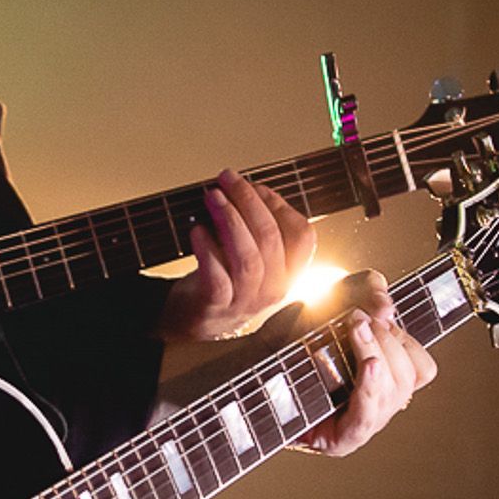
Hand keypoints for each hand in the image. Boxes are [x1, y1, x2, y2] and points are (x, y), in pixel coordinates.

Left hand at [157, 170, 314, 343]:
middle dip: (248, 200)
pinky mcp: (216, 306)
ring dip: (229, 219)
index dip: (280, 205)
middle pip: (270, 238)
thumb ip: (257, 230)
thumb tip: (246, 188)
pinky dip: (207, 250)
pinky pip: (217, 277)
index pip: (302, 236)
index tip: (257, 186)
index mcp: (288, 274)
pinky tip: (197, 231)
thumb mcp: (254, 258)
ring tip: (213, 197)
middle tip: (227, 179)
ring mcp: (246, 300)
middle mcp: (273, 289)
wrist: (196, 319)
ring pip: (248, 257)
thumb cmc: (225, 280)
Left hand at [293, 268, 436, 457]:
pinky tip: (370, 365)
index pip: (420, 366)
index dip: (407, 337)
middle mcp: (378, 405)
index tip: (382, 311)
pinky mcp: (339, 441)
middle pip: (410, 377)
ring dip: (379, 353)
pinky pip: (367, 417)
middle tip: (359, 318)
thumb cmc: (288, 337)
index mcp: (384, 379)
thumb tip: (384, 297)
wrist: (244, 365)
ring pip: (394, 394)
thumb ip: (360, 289)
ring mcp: (360, 425)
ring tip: (356, 328)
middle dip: (389, 340)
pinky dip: (371, 388)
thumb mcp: (328, 302)